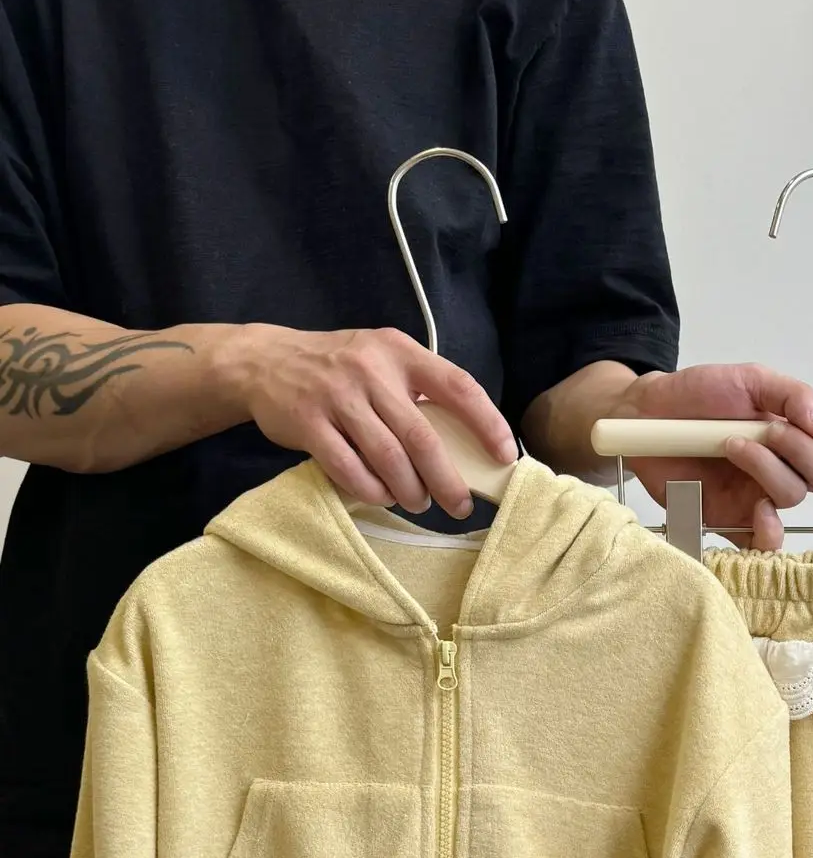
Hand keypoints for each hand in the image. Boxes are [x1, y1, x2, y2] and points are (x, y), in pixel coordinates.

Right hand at [224, 323, 517, 517]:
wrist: (264, 360)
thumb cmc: (337, 368)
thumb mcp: (381, 359)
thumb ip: (417, 389)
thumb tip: (467, 443)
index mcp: (400, 352)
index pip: (458, 386)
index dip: (487, 424)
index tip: (504, 457)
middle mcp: (371, 370)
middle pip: (422, 437)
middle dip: (448, 480)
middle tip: (460, 505)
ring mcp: (337, 396)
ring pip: (388, 458)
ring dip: (409, 491)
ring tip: (418, 502)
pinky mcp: (308, 422)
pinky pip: (349, 468)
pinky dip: (371, 490)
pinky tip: (382, 496)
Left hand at [613, 364, 812, 549]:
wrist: (646, 414)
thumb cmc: (698, 395)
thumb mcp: (750, 379)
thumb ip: (791, 395)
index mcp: (797, 439)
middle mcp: (784, 471)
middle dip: (804, 455)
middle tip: (771, 432)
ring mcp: (758, 497)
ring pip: (791, 497)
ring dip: (768, 469)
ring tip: (732, 444)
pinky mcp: (730, 519)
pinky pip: (761, 541)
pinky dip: (767, 530)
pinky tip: (756, 509)